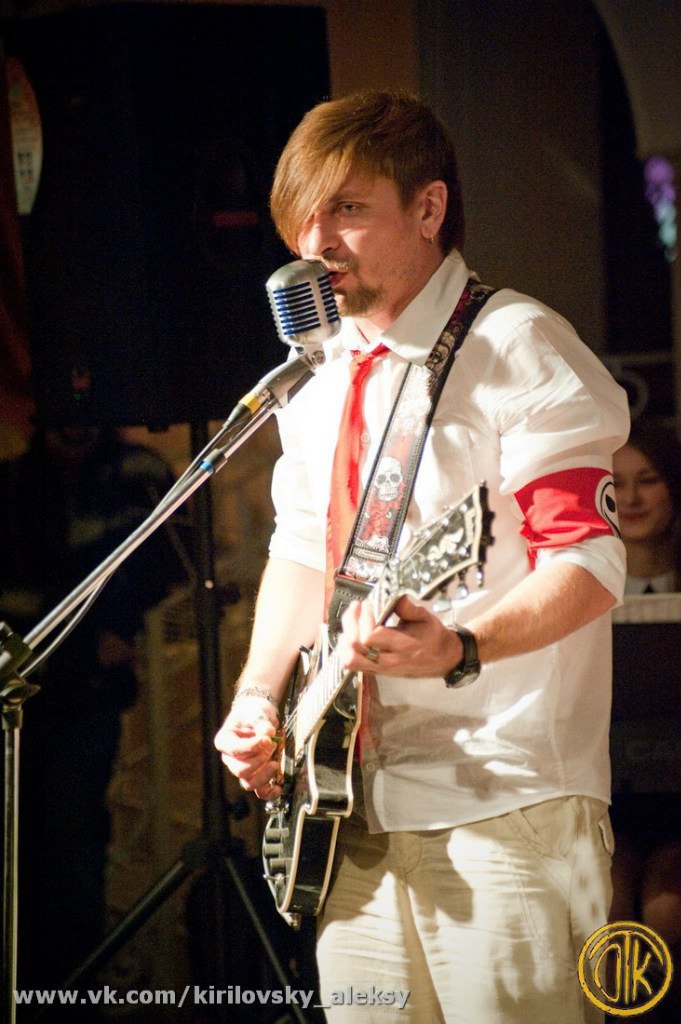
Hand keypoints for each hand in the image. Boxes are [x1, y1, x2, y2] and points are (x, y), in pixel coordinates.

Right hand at [214, 695, 281, 800]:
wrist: (259, 716)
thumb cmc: (253, 713)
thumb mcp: (256, 712)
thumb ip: (260, 723)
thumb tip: (267, 734)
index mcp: (225, 741)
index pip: (234, 749)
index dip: (251, 747)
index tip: (266, 739)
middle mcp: (230, 758)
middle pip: (240, 770)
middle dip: (259, 760)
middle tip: (272, 745)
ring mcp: (242, 768)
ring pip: (248, 783)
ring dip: (264, 776)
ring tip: (275, 763)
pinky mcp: (255, 775)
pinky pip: (259, 791)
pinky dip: (269, 793)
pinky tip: (278, 788)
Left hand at [337, 595, 462, 678]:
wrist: (442, 658)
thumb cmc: (432, 636)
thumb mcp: (425, 617)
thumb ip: (407, 607)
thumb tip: (393, 595)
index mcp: (402, 645)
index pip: (370, 636)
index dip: (364, 618)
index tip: (369, 605)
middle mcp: (389, 660)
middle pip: (354, 649)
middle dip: (350, 624)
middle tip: (356, 609)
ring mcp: (381, 668)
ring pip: (349, 660)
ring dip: (345, 639)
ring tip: (352, 622)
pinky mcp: (376, 671)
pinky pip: (352, 665)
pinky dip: (346, 649)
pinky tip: (353, 634)